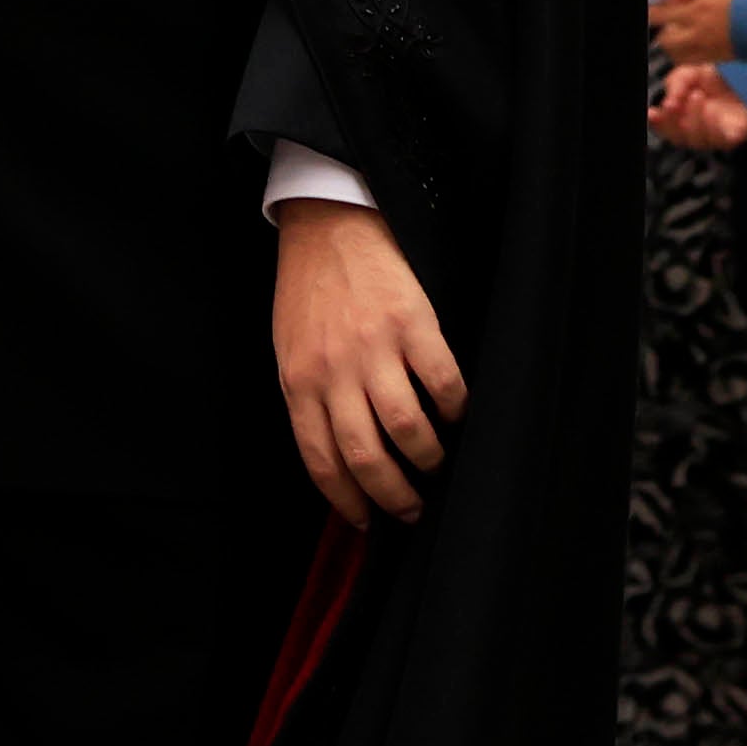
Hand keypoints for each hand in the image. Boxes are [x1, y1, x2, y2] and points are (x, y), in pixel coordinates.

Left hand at [273, 196, 467, 527]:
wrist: (327, 225)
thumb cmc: (309, 292)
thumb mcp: (289, 350)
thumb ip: (310, 397)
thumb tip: (342, 454)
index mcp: (298, 381)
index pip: (321, 460)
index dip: (348, 500)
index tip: (368, 520)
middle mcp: (333, 371)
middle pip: (366, 455)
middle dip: (395, 494)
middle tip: (414, 508)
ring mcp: (374, 347)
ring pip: (406, 427)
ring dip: (427, 457)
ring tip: (436, 463)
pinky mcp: (413, 323)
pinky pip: (443, 382)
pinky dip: (455, 408)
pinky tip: (456, 415)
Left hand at [643, 0, 739, 68]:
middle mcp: (698, 13)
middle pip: (657, 17)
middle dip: (648, 16)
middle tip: (648, 17)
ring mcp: (704, 36)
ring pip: (667, 42)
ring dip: (663, 38)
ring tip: (667, 35)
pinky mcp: (713, 54)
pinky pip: (686, 58)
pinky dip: (679, 55)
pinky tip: (680, 51)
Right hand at [644, 67, 746, 151]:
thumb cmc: (716, 79)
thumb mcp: (691, 74)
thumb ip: (677, 82)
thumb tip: (671, 100)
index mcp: (683, 118)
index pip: (666, 128)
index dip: (658, 123)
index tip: (652, 113)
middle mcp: (698, 130)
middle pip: (679, 138)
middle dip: (672, 122)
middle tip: (674, 103)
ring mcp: (717, 136)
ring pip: (699, 140)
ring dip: (694, 119)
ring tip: (697, 97)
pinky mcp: (736, 136)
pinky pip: (723, 140)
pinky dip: (715, 127)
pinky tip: (712, 111)